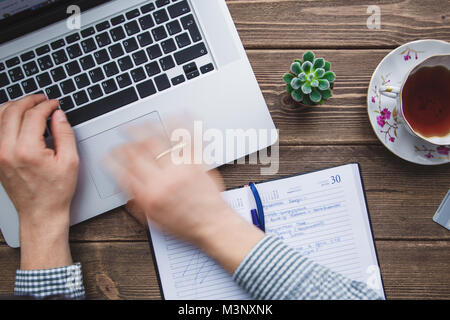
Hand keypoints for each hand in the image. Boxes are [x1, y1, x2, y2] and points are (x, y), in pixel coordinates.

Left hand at [0, 95, 78, 269]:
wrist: (40, 212)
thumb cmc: (56, 191)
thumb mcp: (70, 161)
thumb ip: (64, 134)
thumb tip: (58, 115)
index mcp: (27, 151)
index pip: (33, 116)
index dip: (46, 105)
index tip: (55, 103)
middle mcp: (7, 151)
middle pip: (12, 111)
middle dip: (29, 101)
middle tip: (42, 100)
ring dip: (13, 106)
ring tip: (28, 104)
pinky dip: (2, 118)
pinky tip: (13, 116)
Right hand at [108, 135, 263, 273]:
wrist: (214, 226)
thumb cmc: (187, 227)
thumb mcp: (155, 222)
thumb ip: (138, 204)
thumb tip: (126, 192)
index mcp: (150, 195)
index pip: (124, 170)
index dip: (113, 159)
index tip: (109, 153)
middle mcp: (163, 179)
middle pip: (139, 150)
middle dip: (127, 138)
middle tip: (123, 132)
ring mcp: (181, 169)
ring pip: (160, 140)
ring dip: (147, 127)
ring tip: (141, 122)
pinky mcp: (198, 163)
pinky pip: (189, 139)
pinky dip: (183, 124)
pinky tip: (177, 114)